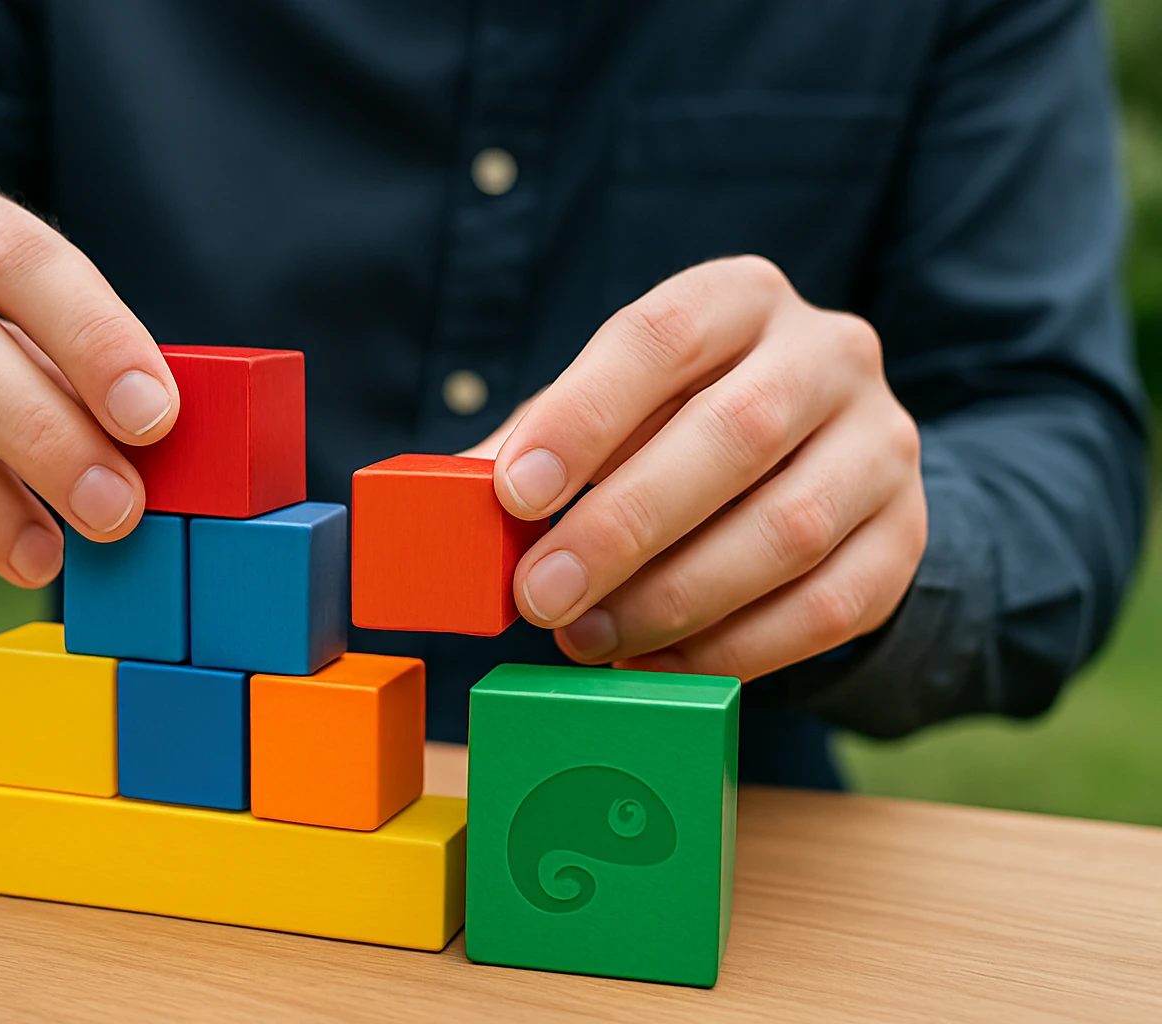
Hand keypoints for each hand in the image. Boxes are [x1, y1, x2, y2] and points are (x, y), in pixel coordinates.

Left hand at [480, 255, 926, 680]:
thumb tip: (456, 503)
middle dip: (623, 527)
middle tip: (540, 598)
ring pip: (787, 528)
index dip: (583, 415)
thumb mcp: (616, 409)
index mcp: (740, 299)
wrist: (822, 461)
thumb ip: (543, 443)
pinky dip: (733, 648)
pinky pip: (827, 607)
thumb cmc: (682, 427)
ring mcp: (882, 443)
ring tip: (589, 640)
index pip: (660, 336)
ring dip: (673, 600)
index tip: (514, 494)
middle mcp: (828, 353)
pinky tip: (659, 666)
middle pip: (734, 435)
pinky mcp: (904, 535)